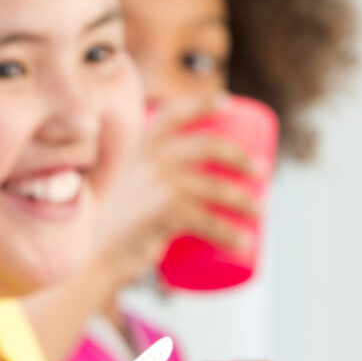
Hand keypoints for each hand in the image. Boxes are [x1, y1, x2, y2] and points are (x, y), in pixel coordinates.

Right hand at [90, 92, 260, 288]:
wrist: (97, 257)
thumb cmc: (120, 227)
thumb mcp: (131, 189)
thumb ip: (153, 177)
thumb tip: (192, 177)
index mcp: (141, 148)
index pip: (174, 113)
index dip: (202, 103)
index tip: (227, 103)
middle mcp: (149, 160)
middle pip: (208, 146)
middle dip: (241, 157)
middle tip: (262, 171)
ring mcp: (156, 185)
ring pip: (216, 187)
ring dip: (247, 201)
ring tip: (264, 213)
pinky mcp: (163, 213)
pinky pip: (207, 220)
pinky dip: (229, 234)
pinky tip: (244, 243)